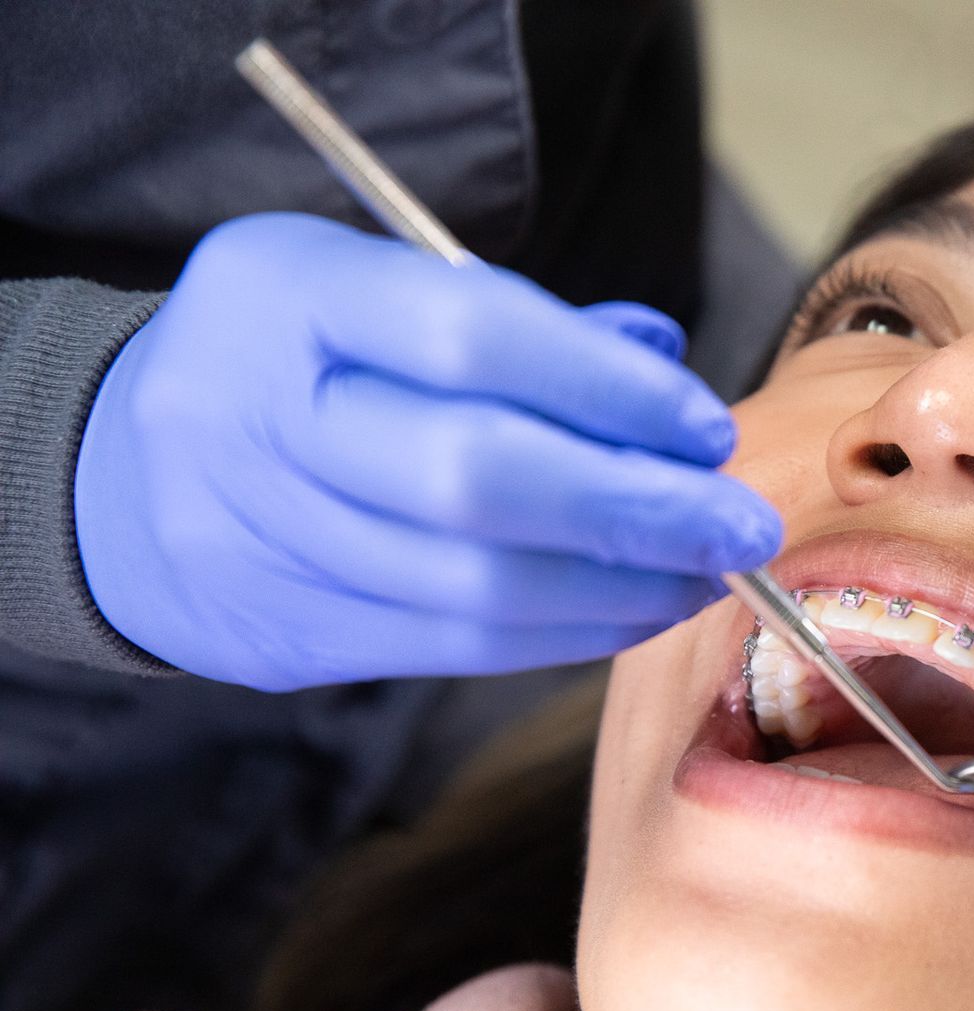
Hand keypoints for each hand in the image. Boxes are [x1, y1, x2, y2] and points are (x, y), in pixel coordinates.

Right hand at [75, 212, 779, 689]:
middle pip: (475, 479)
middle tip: (739, 525)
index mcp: (285, 292)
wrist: (122, 474)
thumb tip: (663, 371)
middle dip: (636, 511)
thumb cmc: (298, 362)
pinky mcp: (284, 633)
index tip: (704, 428)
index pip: (472, 338)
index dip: (610, 392)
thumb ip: (524, 323)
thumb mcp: (381, 291)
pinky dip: (566, 631)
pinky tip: (634, 607)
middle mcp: (254, 413)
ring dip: (620, 588)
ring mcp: (257, 533)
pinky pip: (456, 644)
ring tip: (703, 573)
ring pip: (474, 585)